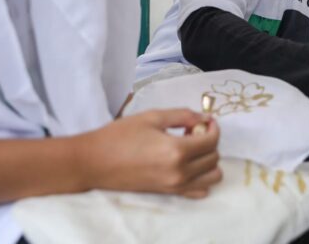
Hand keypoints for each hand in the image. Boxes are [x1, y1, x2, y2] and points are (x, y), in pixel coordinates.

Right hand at [76, 108, 221, 197]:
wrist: (94, 162)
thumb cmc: (119, 135)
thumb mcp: (152, 117)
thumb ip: (183, 115)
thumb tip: (204, 118)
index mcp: (177, 151)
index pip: (212, 141)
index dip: (213, 127)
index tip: (205, 120)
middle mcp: (180, 172)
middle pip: (214, 158)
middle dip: (209, 141)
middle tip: (192, 131)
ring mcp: (175, 186)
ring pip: (212, 177)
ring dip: (208, 160)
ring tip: (191, 149)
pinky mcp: (168, 193)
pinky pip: (199, 191)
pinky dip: (201, 178)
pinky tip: (186, 165)